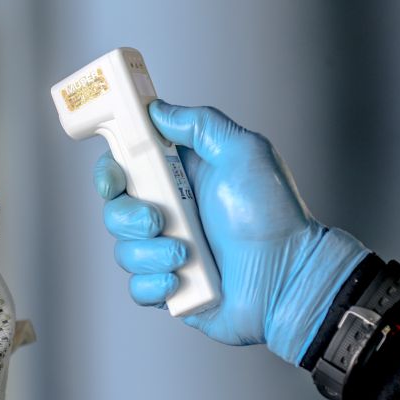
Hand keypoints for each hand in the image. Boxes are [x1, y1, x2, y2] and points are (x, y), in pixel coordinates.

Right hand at [95, 100, 368, 363]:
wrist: (289, 277)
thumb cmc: (274, 216)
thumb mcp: (244, 152)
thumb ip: (200, 124)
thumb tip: (158, 110)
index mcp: (180, 179)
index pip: (124, 168)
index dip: (109, 172)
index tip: (115, 178)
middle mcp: (169, 214)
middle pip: (114, 210)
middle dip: (128, 217)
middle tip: (158, 221)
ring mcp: (166, 253)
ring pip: (124, 252)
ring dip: (150, 254)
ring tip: (186, 256)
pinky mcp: (170, 289)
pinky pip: (137, 288)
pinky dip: (154, 286)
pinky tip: (180, 281)